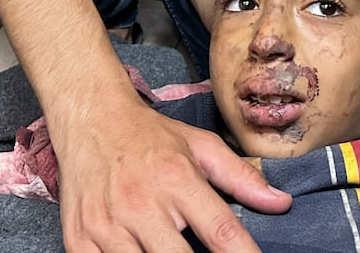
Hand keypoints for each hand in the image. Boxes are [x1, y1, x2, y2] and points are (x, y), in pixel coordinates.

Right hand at [50, 93, 290, 251]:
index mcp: (177, 179)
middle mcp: (141, 204)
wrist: (90, 119)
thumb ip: (241, 177)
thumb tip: (280, 203)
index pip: (221, 233)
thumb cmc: (149, 135)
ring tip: (170, 251)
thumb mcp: (200, 146)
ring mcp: (107, 225)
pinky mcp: (79, 240)